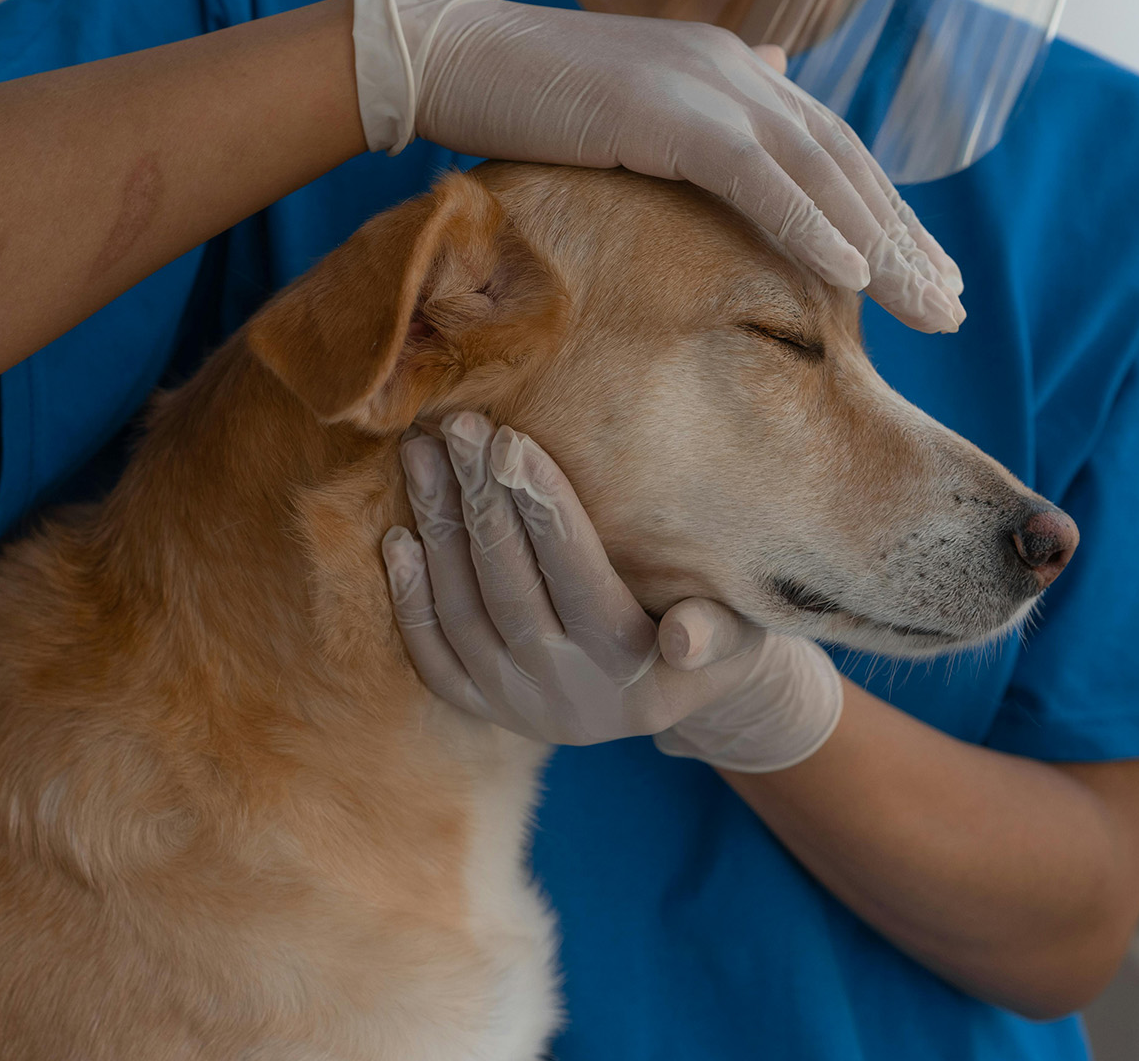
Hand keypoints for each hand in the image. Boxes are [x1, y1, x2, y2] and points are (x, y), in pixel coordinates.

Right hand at [351, 0, 964, 332]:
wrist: (451, 58)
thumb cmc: (530, 99)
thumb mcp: (637, 108)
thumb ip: (707, 116)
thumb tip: (774, 86)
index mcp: (736, 71)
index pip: (832, 151)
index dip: (884, 216)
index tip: (923, 275)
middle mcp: (740, 70)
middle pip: (846, 165)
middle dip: (905, 241)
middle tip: (950, 309)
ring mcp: (709, 87)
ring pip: (822, 175)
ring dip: (883, 247)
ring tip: (930, 310)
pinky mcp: (671, 115)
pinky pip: (761, 182)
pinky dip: (814, 228)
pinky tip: (858, 279)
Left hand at [380, 412, 842, 772]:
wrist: (680, 699)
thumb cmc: (719, 639)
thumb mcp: (741, 638)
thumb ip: (717, 632)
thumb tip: (687, 638)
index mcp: (632, 672)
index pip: (579, 577)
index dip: (543, 509)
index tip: (511, 440)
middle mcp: (567, 696)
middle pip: (510, 587)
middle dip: (482, 500)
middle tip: (457, 427)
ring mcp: (518, 707)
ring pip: (463, 613)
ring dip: (439, 529)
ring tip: (422, 455)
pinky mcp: (485, 711)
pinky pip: (434, 656)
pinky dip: (412, 599)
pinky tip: (398, 538)